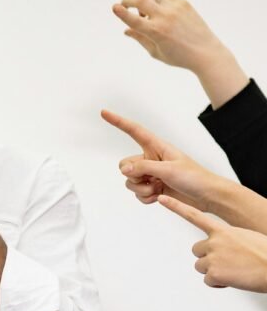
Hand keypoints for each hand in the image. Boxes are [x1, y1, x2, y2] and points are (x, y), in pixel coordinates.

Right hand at [101, 109, 221, 208]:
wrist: (206, 196)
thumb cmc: (194, 177)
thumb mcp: (169, 169)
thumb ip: (144, 167)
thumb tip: (124, 170)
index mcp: (157, 147)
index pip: (134, 131)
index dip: (118, 121)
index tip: (104, 112)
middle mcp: (151, 159)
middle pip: (125, 165)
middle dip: (133, 175)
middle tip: (149, 179)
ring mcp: (151, 174)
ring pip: (130, 181)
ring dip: (141, 189)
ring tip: (157, 189)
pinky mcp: (152, 188)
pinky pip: (137, 193)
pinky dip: (144, 197)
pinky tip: (158, 197)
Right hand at [112, 0, 247, 107]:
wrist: (205, 51)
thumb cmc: (179, 56)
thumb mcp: (156, 52)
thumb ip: (140, 38)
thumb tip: (126, 30)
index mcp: (156, 32)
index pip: (133, 21)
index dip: (122, 13)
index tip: (114, 7)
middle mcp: (165, 17)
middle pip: (141, 0)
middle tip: (124, 3)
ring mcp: (175, 8)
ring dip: (146, 4)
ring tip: (149, 16)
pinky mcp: (183, 3)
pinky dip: (158, 1)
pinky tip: (161, 11)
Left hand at [160, 196, 266, 289]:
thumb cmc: (264, 253)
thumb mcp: (245, 238)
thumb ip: (228, 241)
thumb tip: (221, 253)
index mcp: (223, 230)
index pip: (194, 216)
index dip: (176, 207)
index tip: (163, 199)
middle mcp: (214, 241)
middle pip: (197, 250)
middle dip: (208, 257)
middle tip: (227, 261)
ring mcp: (212, 257)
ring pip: (201, 266)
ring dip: (214, 271)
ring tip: (234, 269)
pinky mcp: (213, 273)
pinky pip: (209, 281)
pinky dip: (219, 283)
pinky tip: (235, 278)